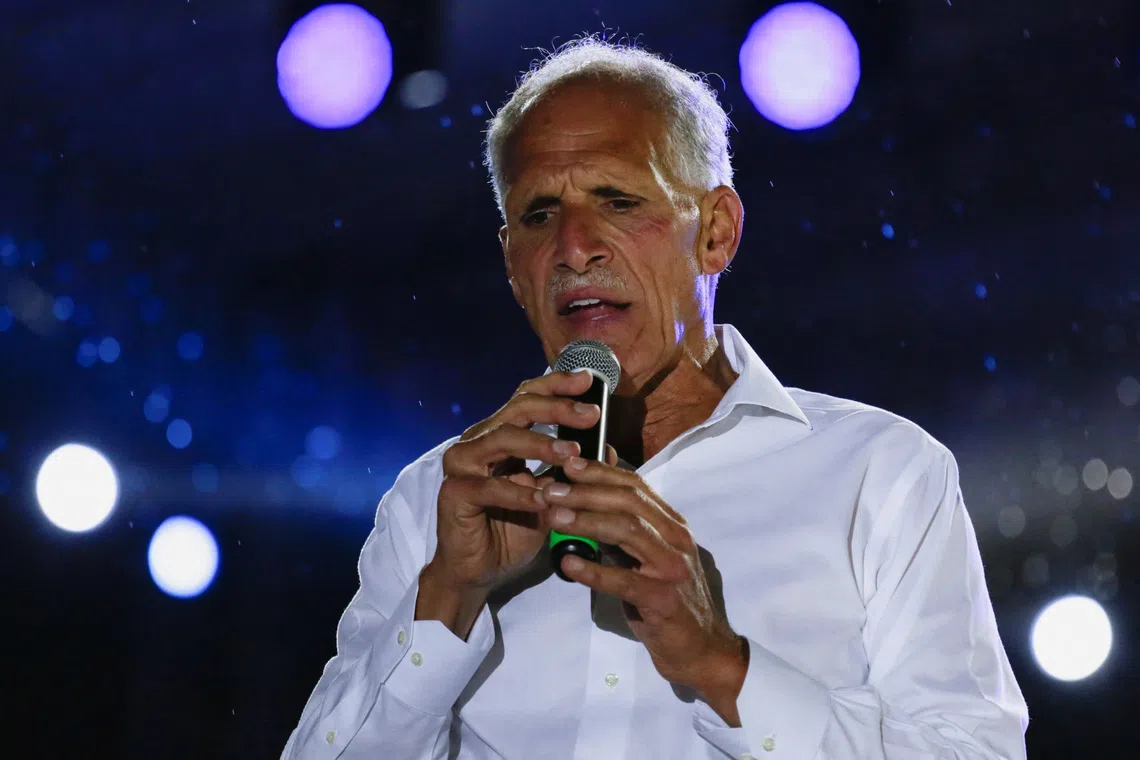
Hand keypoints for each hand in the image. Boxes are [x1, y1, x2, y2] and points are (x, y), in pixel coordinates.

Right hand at [429, 370, 599, 595]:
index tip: (589, 380)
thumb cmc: (513, 528)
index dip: (556, 385)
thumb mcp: (552, 495)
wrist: (480, 570)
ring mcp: (462, 465)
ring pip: (502, 439)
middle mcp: (478, 442)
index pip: (526, 398)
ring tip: (571, 453)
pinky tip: (544, 498)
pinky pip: (489, 487)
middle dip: (557, 408)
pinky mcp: (454, 493)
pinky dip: (519, 492)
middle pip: (517, 409)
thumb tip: (608, 445)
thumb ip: (570, 469)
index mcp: (499, 435)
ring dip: (540, 444)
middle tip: (591, 415)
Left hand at [540, 455, 748, 717]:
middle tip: (550, 490)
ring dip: (586, 521)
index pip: (636, 485)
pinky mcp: (663, 599)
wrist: (702, 649)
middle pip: (629, 501)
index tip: (567, 463)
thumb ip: (625, 530)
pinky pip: (624, 580)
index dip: (600, 471)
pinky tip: (567, 564)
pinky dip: (594, 570)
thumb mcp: (649, 557)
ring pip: (627, 531)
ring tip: (553, 517)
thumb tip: (587, 502)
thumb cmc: (669, 602)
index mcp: (672, 525)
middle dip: (586, 491)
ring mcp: (672, 568)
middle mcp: (676, 539)